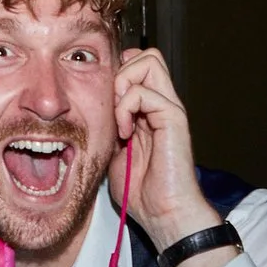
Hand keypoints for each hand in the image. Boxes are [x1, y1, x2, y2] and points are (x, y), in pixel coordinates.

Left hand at [113, 47, 222, 248]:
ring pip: (149, 60)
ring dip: (123, 84)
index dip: (116, 72)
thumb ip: (110, 127)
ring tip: (118, 116)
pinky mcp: (174, 118)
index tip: (102, 103)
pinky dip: (126, 107)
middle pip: (145, 54)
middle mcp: (162, 103)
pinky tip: (125, 133)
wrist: (164, 213)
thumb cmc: (141, 190)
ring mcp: (169, 108)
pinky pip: (146, 91)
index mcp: (149, 109)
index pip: (136, 64)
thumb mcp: (113, 151)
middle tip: (111, 106)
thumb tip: (91, 109)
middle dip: (120, 72)